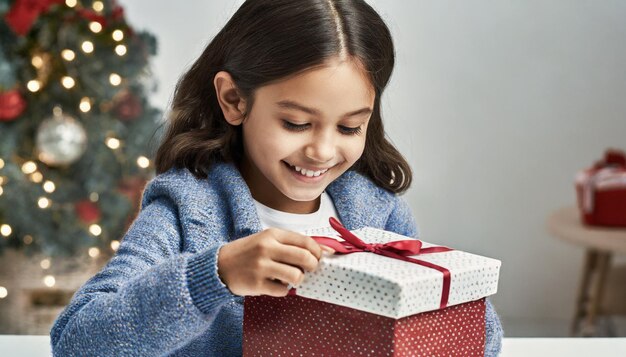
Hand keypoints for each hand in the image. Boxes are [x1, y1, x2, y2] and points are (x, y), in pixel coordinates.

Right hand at [217, 228, 333, 296]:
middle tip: (310, 269)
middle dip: (313, 266)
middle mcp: (267, 248)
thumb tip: (322, 250)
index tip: (319, 257)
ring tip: (291, 278)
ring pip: (296, 276)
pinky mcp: (257, 284)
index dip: (318, 251)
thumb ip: (290, 243)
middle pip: (305, 258)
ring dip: (298, 280)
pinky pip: (283, 291)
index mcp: (272, 234)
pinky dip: (283, 290)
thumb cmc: (248, 252)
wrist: (220, 265)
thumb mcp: (267, 239)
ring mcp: (261, 266)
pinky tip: (276, 284)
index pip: (305, 241)